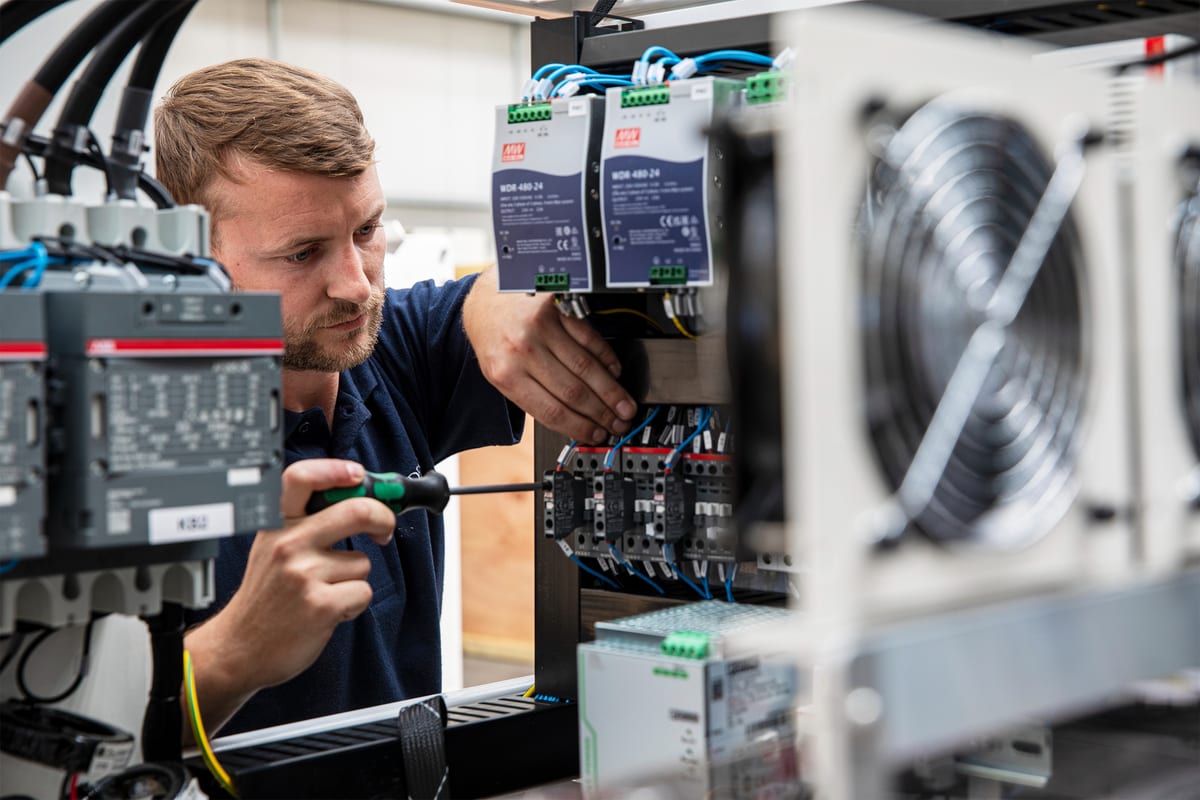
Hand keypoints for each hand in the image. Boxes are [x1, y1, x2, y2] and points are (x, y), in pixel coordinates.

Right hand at [183, 459, 396, 735]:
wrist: (239, 647)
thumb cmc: (264, 598)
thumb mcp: (271, 548)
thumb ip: (306, 524)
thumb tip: (356, 500)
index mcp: (277, 526)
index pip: (301, 478)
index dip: (335, 470)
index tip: (357, 474)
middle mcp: (288, 544)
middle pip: (356, 511)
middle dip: (383, 518)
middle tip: (384, 528)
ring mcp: (304, 574)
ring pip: (363, 562)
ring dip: (355, 578)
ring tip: (326, 591)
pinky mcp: (320, 604)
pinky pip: (363, 592)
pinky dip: (354, 603)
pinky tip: (329, 609)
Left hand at [464, 266, 637, 443]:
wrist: (486, 300)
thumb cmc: (495, 339)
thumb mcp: (500, 374)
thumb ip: (531, 395)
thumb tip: (572, 422)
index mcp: (505, 374)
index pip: (551, 410)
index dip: (579, 427)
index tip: (596, 435)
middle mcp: (523, 351)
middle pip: (573, 391)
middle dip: (601, 412)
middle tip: (618, 423)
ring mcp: (541, 329)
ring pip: (585, 367)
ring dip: (610, 390)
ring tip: (623, 405)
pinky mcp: (557, 310)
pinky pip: (588, 338)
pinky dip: (606, 357)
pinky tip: (614, 372)